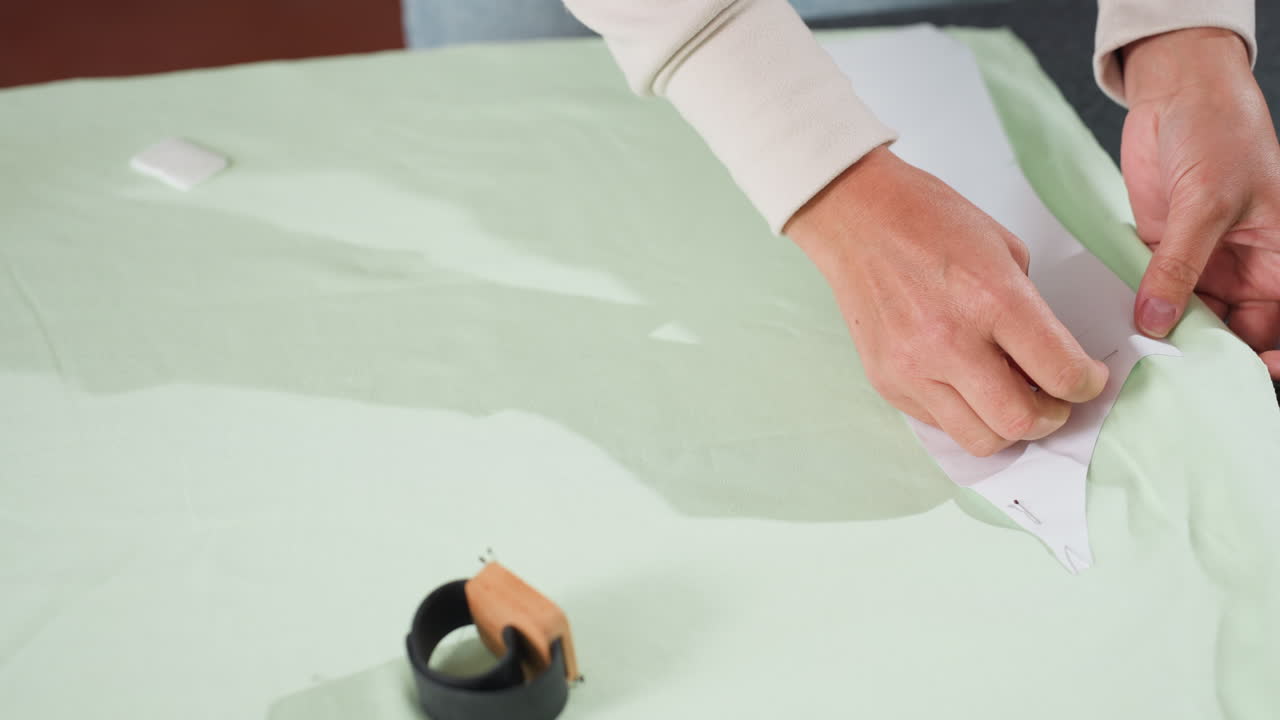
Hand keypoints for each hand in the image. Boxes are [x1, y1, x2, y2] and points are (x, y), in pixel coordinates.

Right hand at [786, 147, 1109, 455]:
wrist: (855, 217)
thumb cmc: (930, 221)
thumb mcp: (1004, 250)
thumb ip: (1030, 310)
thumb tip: (1044, 360)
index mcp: (993, 299)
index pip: (1061, 373)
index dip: (1088, 385)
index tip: (1088, 380)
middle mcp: (950, 342)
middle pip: (1020, 422)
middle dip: (1051, 417)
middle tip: (1053, 399)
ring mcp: (912, 368)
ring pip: (980, 439)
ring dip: (1006, 427)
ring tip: (1009, 400)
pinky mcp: (886, 382)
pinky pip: (940, 423)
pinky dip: (964, 413)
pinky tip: (966, 384)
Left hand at [1121, 28, 1279, 377]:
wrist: (1178, 93)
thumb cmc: (1221, 131)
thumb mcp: (1207, 202)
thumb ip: (1180, 264)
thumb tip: (1158, 319)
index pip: (1278, 327)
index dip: (1265, 357)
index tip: (1243, 376)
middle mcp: (1246, 270)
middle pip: (1230, 333)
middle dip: (1203, 356)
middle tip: (1169, 377)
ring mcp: (1202, 265)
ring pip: (1187, 320)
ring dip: (1166, 338)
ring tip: (1140, 360)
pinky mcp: (1162, 255)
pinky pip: (1152, 295)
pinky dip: (1139, 311)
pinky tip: (1121, 329)